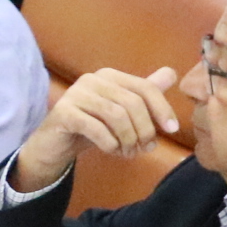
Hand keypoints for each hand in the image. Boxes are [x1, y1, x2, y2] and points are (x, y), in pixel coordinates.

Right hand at [13, 64, 180, 189]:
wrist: (55, 145)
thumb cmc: (92, 127)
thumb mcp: (122, 111)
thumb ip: (144, 94)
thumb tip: (171, 73)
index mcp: (109, 75)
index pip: (145, 87)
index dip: (162, 109)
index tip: (171, 130)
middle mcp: (92, 79)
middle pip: (133, 103)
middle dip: (144, 130)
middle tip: (144, 149)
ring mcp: (75, 94)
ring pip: (116, 116)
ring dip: (128, 139)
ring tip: (127, 152)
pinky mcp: (63, 112)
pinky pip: (96, 128)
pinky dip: (109, 143)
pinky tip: (111, 150)